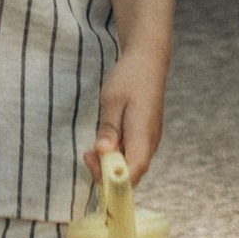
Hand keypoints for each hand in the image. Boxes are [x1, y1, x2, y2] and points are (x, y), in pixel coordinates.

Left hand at [88, 43, 167, 187]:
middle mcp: (151, 143)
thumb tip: (103, 152)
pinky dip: (117, 155)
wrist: (148, 60)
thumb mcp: (112, 100)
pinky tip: (105, 141)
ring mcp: (150, 140)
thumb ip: (109, 128)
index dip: (111, 177)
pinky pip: (132, 155)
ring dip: (111, 164)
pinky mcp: (146, 136)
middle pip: (132, 174)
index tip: (91, 160)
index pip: (132, 172)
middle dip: (107, 172)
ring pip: (131, 166)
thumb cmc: (129, 77)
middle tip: (87, 154)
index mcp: (144, 135)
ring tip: (93, 148)